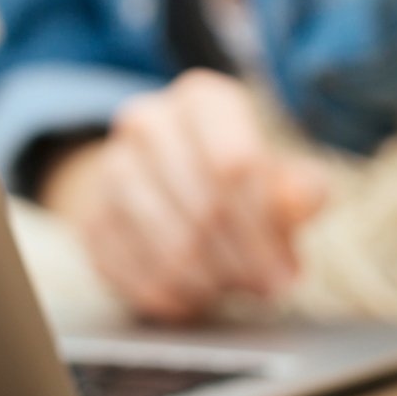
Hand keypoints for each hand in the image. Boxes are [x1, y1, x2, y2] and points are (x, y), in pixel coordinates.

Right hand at [37, 69, 327, 322]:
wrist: (162, 180)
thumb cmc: (235, 177)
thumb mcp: (278, 173)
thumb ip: (299, 186)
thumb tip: (304, 197)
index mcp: (202, 98)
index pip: (235, 164)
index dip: (264, 226)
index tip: (287, 269)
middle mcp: (148, 122)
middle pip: (205, 208)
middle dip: (245, 260)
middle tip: (269, 287)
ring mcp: (111, 169)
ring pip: (171, 247)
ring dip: (213, 281)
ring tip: (236, 287)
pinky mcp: (92, 219)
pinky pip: (136, 275)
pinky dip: (175, 297)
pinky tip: (198, 296)